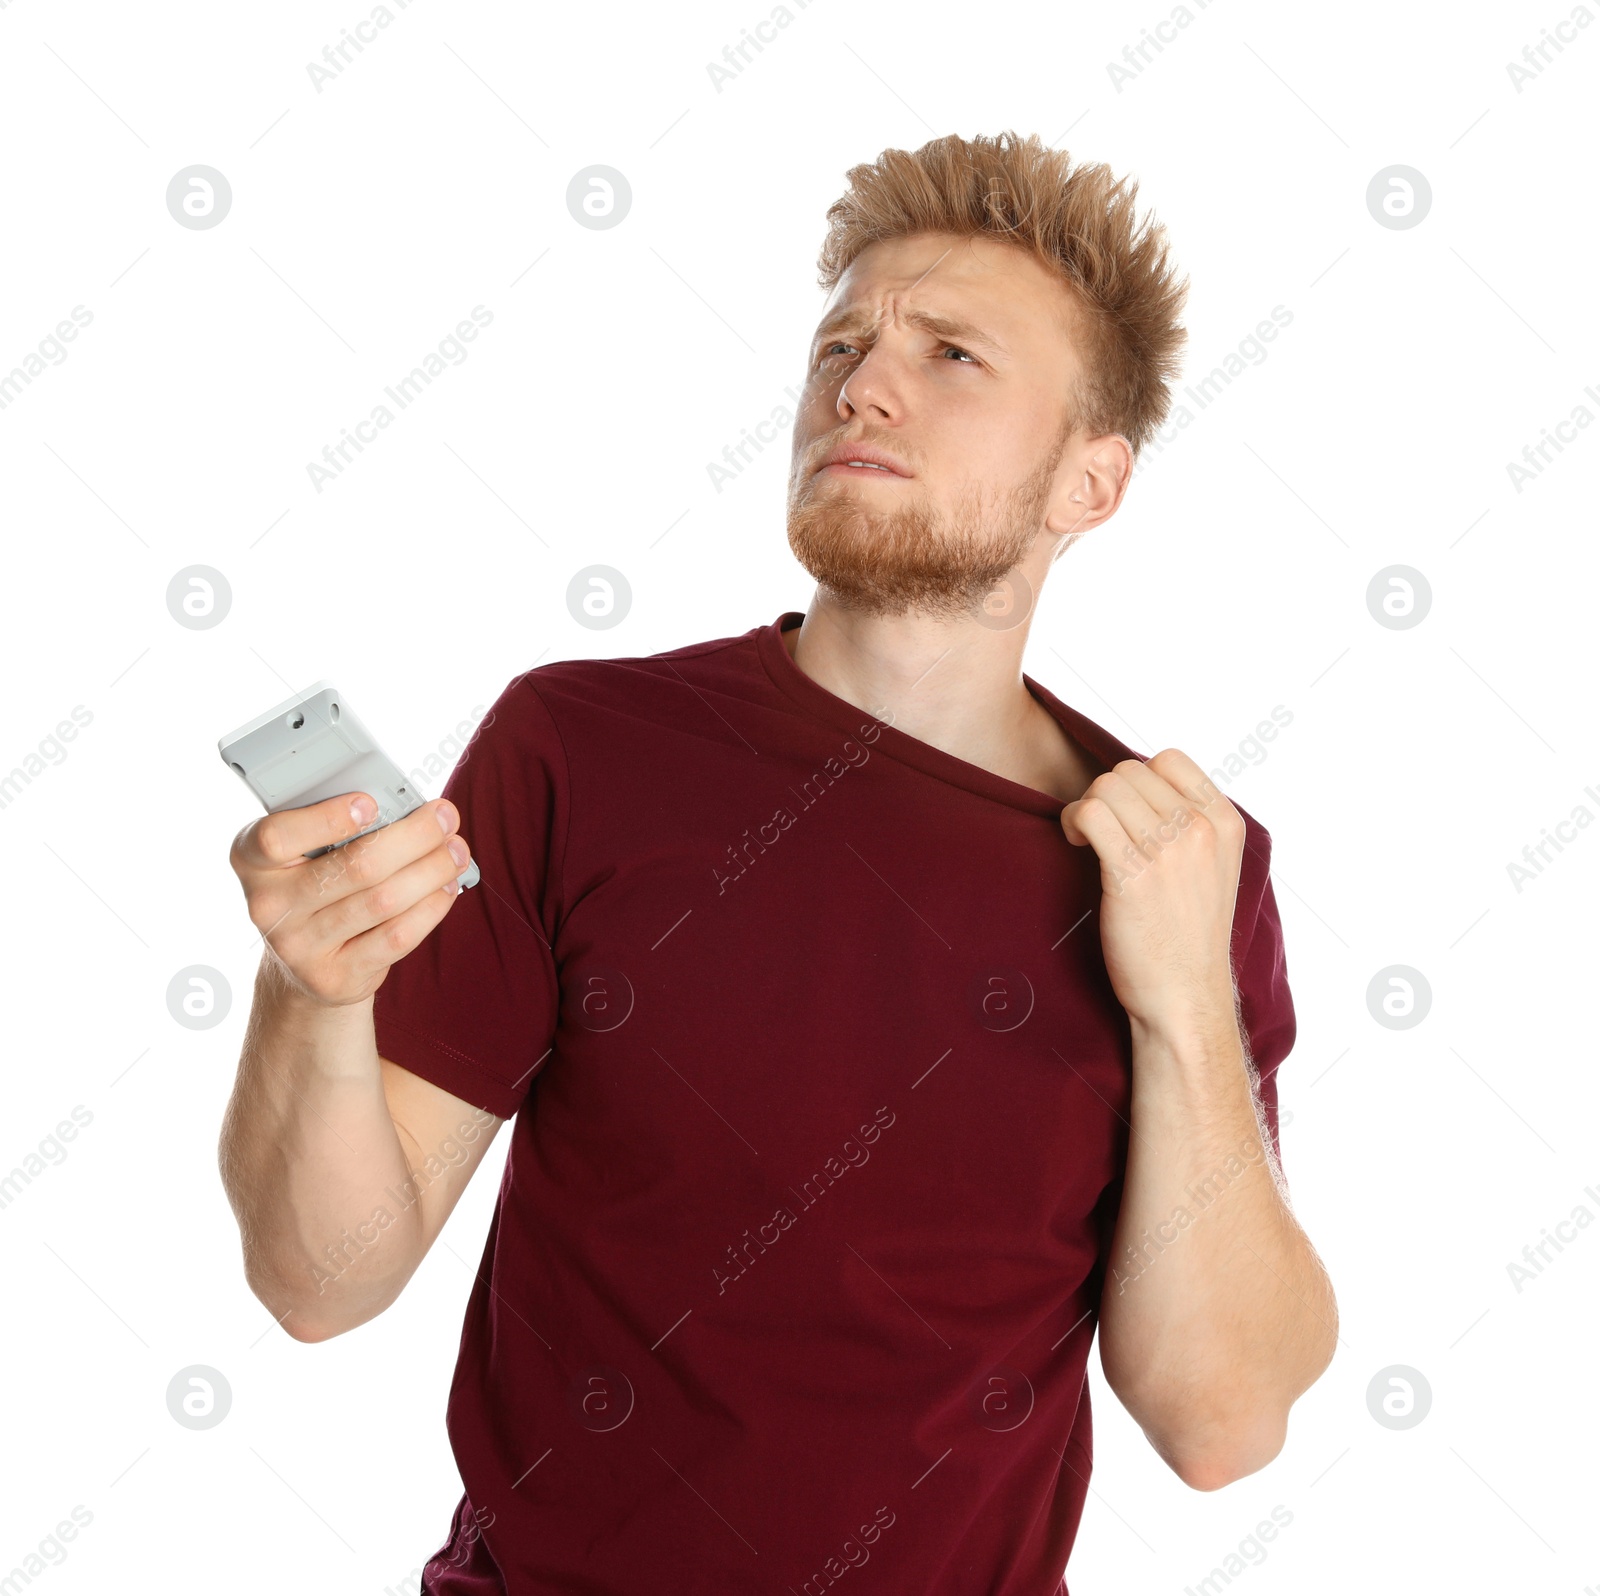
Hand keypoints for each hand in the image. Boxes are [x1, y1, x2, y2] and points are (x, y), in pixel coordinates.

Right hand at [229, 792, 472, 1007]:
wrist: (303, 961)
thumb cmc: (315, 881)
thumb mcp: (306, 849)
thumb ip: (340, 826)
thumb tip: (412, 809)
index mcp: (251, 859)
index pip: (277, 836)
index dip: (327, 819)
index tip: (371, 802)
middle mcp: (268, 905)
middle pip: (355, 867)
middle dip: (413, 837)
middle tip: (445, 817)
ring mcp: (299, 947)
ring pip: (383, 901)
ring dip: (431, 870)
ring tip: (455, 851)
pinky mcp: (334, 978)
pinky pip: (396, 937)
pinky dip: (431, 907)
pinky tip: (447, 886)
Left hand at [1059, 750, 1244, 1039]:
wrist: (1184, 998)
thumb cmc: (1187, 938)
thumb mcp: (1213, 869)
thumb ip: (1191, 825)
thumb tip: (1139, 785)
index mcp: (1225, 823)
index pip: (1169, 759)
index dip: (1136, 779)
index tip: (1126, 813)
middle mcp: (1201, 830)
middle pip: (1129, 771)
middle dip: (1104, 796)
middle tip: (1099, 832)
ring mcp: (1170, 851)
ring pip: (1105, 786)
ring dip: (1084, 808)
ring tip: (1086, 840)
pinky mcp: (1133, 875)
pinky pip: (1089, 814)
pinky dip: (1072, 822)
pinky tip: (1077, 845)